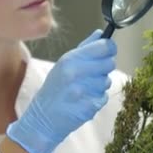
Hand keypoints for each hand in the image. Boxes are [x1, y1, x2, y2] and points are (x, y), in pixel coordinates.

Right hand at [6, 29, 116, 152]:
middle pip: (109, 63)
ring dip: (100, 85)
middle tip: (94, 73)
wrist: (42, 118)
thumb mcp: (63, 64)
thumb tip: (100, 34)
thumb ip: (84, 48)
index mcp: (70, 59)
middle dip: (105, 67)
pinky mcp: (89, 107)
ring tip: (85, 88)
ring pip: (107, 81)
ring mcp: (83, 92)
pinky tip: (84, 100)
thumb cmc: (54, 89)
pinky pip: (104, 97)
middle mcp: (76, 73)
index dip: (110, 48)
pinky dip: (97, 99)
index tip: (109, 51)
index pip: (104, 47)